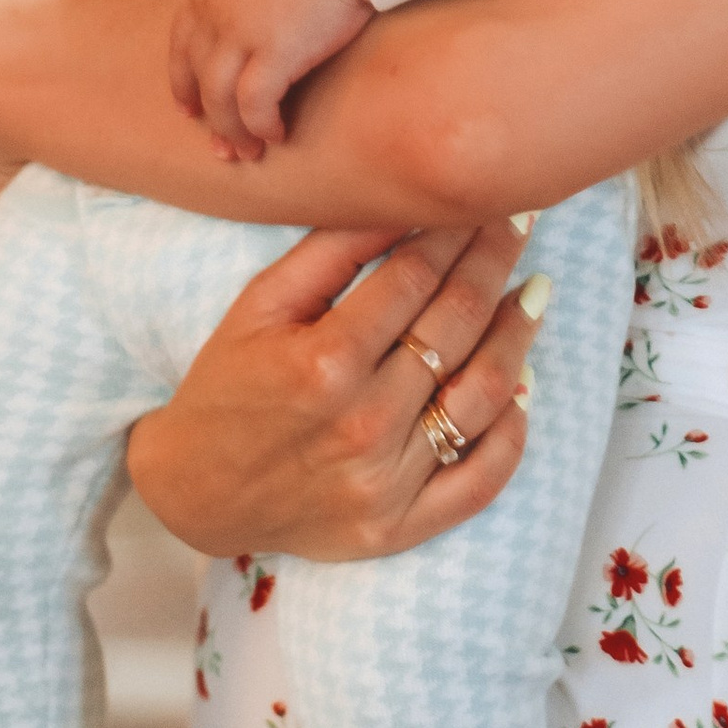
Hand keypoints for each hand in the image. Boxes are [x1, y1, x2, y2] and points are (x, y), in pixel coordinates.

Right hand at [127, 214, 547, 558]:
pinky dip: (513, 431)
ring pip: (483, 394)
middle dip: (496, 262)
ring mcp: (385, 483)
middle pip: (458, 324)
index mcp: (324, 361)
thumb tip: (404, 201)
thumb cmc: (227, 385)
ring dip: (518, 336)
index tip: (485, 199)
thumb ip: (332, 251)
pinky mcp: (399, 527)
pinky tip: (523, 386)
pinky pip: (481, 479)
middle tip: (521, 223)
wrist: (195, 493)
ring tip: (533, 293)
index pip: (418, 275)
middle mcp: (362, 423)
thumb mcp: (259, 304)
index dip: (459, 229)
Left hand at [171, 0, 373, 160]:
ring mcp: (241, 32)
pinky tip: (277, 135)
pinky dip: (261, 125)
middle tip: (218, 145)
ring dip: (231, 131)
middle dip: (204, 114)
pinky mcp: (274, 51)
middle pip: (196, 73)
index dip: (184, 76)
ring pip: (218, 98)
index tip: (189, 106)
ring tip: (248, 153)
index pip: (182, 39)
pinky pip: (255, 104)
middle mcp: (216, 10)